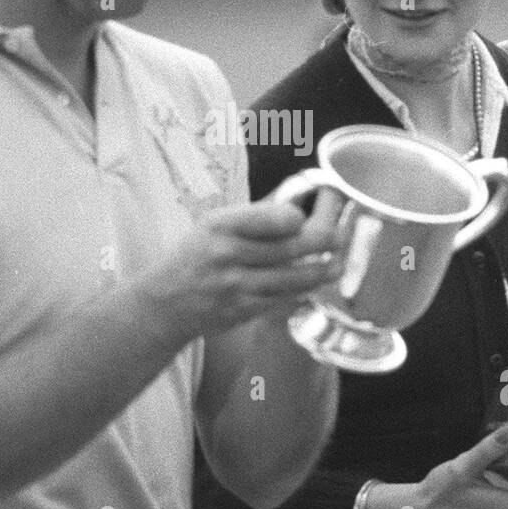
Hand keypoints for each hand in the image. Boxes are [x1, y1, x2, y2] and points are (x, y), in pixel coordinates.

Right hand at [141, 187, 350, 337]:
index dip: (300, 214)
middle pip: (294, 247)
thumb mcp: (214, 223)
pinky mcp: (244, 311)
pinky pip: (284, 301)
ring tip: (338, 264)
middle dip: (326, 240)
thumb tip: (299, 197)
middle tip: (342, 236)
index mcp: (222, 224)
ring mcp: (238, 286)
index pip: (275, 217)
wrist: (164, 303)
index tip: (315, 208)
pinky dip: (303, 293)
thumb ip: (256, 214)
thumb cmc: (194, 255)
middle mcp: (229, 254)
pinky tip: (313, 286)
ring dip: (322, 271)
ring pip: (295, 278)